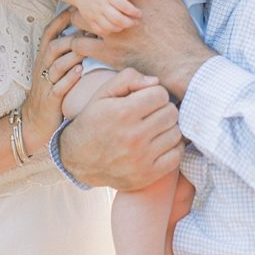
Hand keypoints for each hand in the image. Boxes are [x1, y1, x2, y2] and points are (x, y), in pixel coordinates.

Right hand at [21, 11, 83, 152]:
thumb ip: (66, 52)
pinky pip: (58, 87)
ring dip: (72, 55)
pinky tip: (80, 71)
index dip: (61, 19)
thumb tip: (86, 34)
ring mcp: (46, 84)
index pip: (50, 34)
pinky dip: (69, 78)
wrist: (34, 123)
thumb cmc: (49, 92)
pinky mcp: (51, 100)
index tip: (76, 8)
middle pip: (54, 46)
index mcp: (44, 58)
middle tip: (91, 30)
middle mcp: (43, 68)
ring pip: (57, 65)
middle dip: (71, 37)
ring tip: (88, 48)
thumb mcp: (54, 70)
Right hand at [60, 67, 183, 189]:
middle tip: (151, 114)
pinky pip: (177, 156)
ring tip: (154, 129)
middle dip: (163, 109)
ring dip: (168, 128)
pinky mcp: (147, 175)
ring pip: (176, 133)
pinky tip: (158, 144)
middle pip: (171, 113)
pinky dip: (172, 148)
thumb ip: (128, 78)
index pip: (161, 94)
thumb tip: (156, 82)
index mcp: (123, 113)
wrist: (78, 159)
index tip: (146, 99)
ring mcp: (141, 158)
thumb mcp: (103, 93)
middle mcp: (133, 137)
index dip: (155, 94)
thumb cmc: (94, 120)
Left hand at [70, 0, 215, 98]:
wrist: (180, 60)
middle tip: (84, 5)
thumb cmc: (179, 31)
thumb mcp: (173, 0)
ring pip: (81, 20)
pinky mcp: (108, 52)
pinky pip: (82, 44)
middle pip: (91, 0)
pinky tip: (79, 44)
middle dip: (86, 2)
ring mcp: (112, 32)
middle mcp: (119, 13)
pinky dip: (78, 43)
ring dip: (78, 20)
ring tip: (78, 23)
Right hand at [76, 0, 140, 35]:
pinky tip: (114, 27)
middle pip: (118, 19)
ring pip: (109, 27)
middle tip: (135, 22)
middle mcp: (101, 5)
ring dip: (120, 28)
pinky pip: (99, 30)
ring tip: (126, 25)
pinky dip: (108, 31)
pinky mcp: (89, 19)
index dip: (134, 12)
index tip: (139, 14)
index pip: (124, 6)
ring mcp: (94, 13)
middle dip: (129, 23)